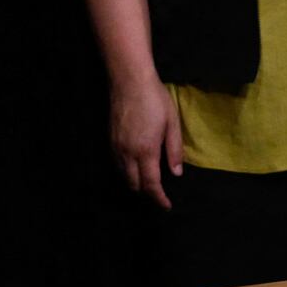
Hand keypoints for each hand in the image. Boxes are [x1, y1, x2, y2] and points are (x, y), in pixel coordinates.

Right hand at [110, 75, 183, 209]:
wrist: (129, 80)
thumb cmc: (155, 99)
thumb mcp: (172, 122)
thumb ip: (174, 150)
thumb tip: (176, 173)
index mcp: (146, 151)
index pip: (151, 184)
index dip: (159, 198)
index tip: (166, 206)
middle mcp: (128, 153)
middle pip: (134, 185)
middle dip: (147, 193)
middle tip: (159, 193)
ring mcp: (116, 147)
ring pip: (124, 176)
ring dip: (136, 182)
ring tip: (149, 180)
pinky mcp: (110, 140)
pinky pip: (118, 164)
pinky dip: (127, 171)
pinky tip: (136, 165)